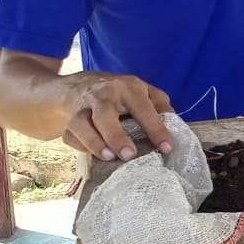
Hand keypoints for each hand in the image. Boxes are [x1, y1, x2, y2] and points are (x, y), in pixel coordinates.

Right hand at [59, 73, 173, 161]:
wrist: (81, 85)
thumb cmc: (122, 93)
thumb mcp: (145, 92)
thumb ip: (161, 107)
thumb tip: (175, 127)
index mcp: (128, 87)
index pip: (143, 108)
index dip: (156, 129)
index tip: (167, 148)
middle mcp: (103, 95)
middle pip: (105, 114)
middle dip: (116, 136)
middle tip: (130, 155)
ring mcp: (82, 107)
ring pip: (81, 124)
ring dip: (94, 142)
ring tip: (109, 157)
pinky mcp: (68, 121)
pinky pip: (71, 136)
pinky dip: (81, 147)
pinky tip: (94, 155)